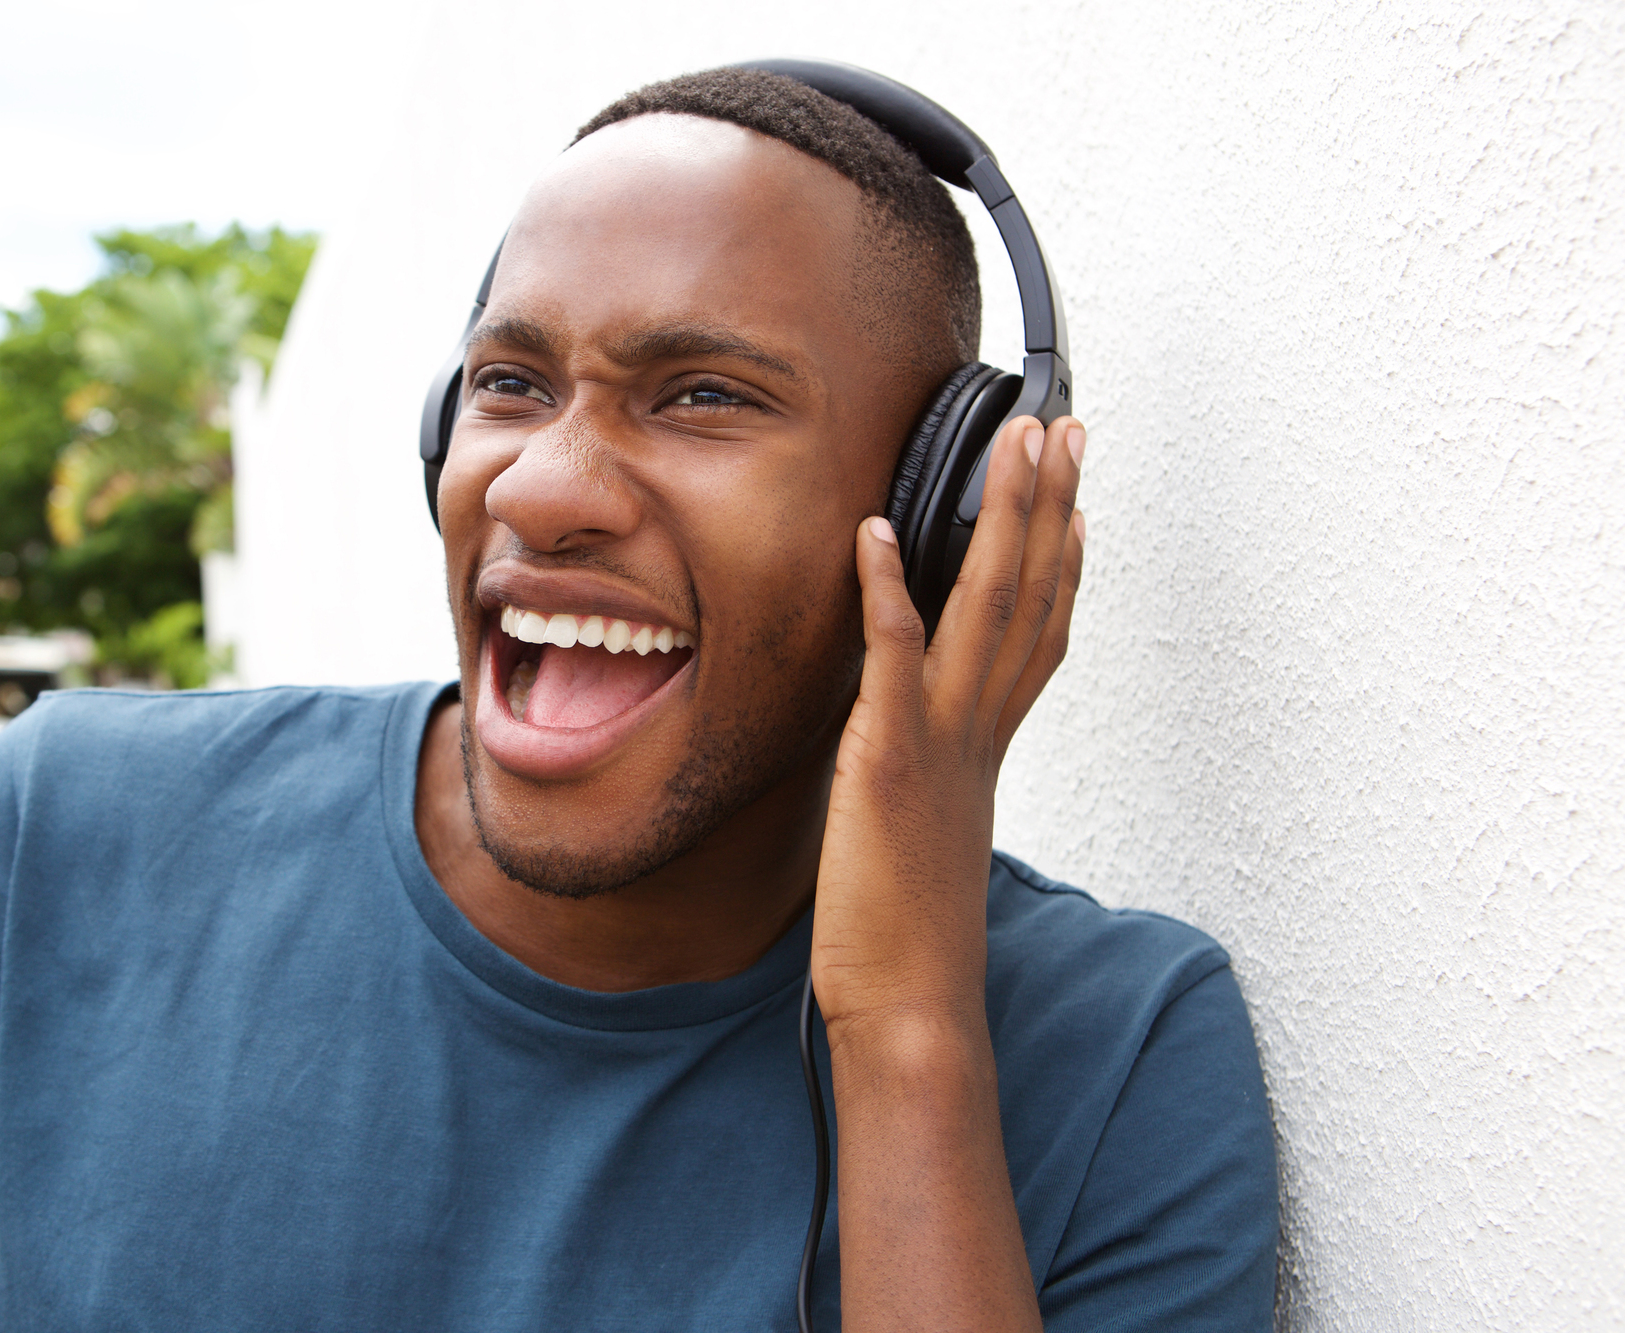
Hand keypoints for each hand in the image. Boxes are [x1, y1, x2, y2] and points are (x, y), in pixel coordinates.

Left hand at [812, 412, 1085, 1040]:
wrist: (909, 1006)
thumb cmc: (906, 930)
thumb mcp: (927, 828)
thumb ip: (929, 768)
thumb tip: (916, 740)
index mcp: (987, 745)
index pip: (1040, 633)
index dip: (1062, 559)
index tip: (1074, 495)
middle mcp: (978, 731)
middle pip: (1030, 597)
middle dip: (1047, 507)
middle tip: (1063, 430)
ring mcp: (940, 741)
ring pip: (988, 609)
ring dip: (1003, 520)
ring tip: (1014, 445)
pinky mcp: (890, 762)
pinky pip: (894, 661)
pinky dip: (892, 593)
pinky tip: (879, 533)